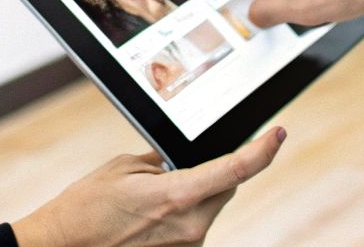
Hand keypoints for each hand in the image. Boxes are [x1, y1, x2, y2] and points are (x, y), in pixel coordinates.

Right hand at [12, 127, 285, 246]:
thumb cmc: (86, 207)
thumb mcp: (124, 168)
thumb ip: (163, 163)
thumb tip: (181, 162)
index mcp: (178, 195)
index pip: (237, 169)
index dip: (263, 150)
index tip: (277, 134)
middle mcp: (191, 226)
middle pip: (226, 188)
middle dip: (214, 173)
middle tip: (177, 169)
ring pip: (210, 209)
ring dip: (195, 197)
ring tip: (149, 201)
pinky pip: (195, 227)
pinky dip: (183, 216)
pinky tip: (150, 217)